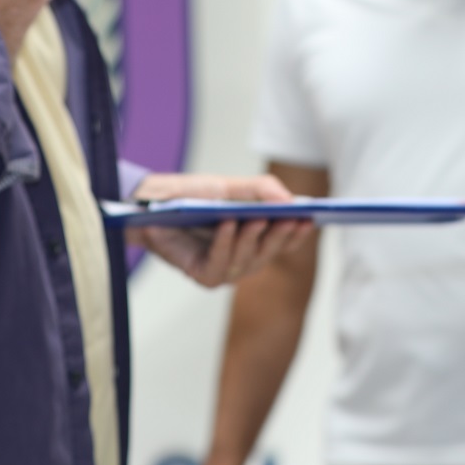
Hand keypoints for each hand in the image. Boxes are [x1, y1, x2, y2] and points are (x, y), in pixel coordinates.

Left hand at [130, 173, 317, 288]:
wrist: (153, 205)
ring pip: (248, 260)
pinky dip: (226, 244)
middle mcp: (244, 257)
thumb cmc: (194, 196)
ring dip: (252, 239)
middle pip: (270, 252)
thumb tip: (292, 200)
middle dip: (280, 236)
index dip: (299, 233)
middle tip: (290, 218)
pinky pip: (220, 264)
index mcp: (256, 238)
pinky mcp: (204, 276)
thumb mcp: (231, 188)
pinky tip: (229, 226)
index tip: (312, 219)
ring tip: (257, 219)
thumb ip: (262, 190)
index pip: (285, 241)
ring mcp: (225, 269)